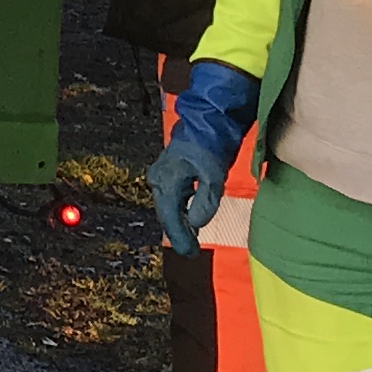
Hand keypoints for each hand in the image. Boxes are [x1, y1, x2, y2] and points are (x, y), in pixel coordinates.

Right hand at [150, 60, 259, 253]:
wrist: (208, 117)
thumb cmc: (211, 143)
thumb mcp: (213, 176)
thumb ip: (205, 203)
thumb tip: (196, 224)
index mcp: (166, 182)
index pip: (171, 218)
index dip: (180, 238)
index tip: (190, 253)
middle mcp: (159, 179)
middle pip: (167, 214)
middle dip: (178, 232)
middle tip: (191, 250)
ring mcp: (162, 174)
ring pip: (169, 206)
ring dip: (179, 221)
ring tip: (191, 238)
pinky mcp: (170, 171)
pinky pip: (173, 197)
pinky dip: (181, 209)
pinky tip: (190, 216)